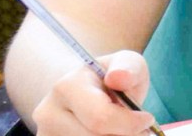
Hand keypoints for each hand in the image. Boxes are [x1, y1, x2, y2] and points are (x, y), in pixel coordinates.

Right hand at [32, 51, 157, 135]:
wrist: (81, 91)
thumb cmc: (110, 77)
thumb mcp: (126, 63)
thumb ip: (129, 67)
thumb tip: (118, 77)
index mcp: (66, 87)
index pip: (101, 118)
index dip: (130, 124)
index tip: (147, 118)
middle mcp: (48, 113)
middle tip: (138, 129)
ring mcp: (45, 134)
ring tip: (122, 130)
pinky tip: (108, 134)